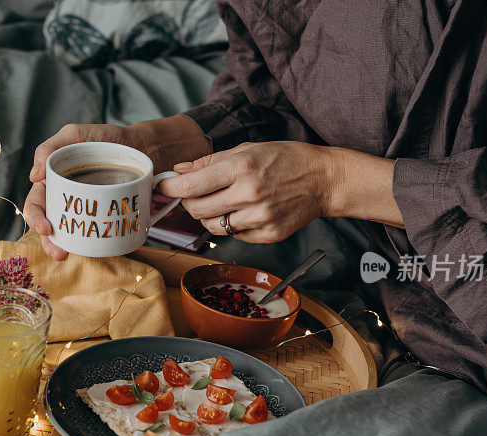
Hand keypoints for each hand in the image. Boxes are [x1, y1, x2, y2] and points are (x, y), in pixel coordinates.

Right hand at [23, 115, 209, 259]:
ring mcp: (87, 210)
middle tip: (59, 253)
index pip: (37, 203)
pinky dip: (94, 245)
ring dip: (66, 247)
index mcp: (54, 182)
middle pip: (50, 225)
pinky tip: (97, 250)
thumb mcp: (75, 134)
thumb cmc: (105, 138)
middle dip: (49, 242)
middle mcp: (67, 199)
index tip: (45, 228)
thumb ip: (51, 148)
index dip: (35, 217)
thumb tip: (34, 176)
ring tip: (67, 255)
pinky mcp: (106, 217)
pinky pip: (97, 234)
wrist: (142, 145)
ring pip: (70, 234)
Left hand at [157, 141, 400, 242]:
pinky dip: (232, 225)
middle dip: (188, 203)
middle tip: (193, 195)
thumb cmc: (285, 159)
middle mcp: (250, 194)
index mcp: (242, 168)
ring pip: (214, 226)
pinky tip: (245, 211)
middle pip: (197, 210)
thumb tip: (179, 171)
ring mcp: (260, 218)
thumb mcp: (247, 149)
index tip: (164, 187)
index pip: (192, 186)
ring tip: (223, 202)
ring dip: (210, 216)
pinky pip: (235, 235)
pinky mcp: (269, 234)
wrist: (323, 180)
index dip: (171, 188)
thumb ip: (210, 162)